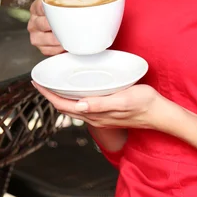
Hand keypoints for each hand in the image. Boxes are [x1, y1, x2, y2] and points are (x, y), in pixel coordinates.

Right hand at [27, 0, 63, 55]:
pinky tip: (64, 45)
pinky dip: (57, 49)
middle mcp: (33, 22)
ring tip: (67, 36)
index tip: (58, 10)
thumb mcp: (58, 1)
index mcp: (36, 8)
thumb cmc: (60, 12)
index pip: (39, 7)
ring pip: (44, 39)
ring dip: (56, 39)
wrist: (62, 25)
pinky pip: (48, 50)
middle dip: (54, 25)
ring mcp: (36, 36)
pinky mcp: (41, 47)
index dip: (48, 9)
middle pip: (41, 24)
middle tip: (65, 25)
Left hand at [32, 82, 171, 130]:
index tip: (37, 82)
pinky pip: (83, 105)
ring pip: (73, 107)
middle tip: (40, 80)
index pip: (63, 105)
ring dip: (60, 96)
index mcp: (95, 113)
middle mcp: (94, 116)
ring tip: (53, 83)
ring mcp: (100, 114)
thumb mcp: (123, 100)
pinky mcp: (106, 110)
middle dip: (50, 95)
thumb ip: (102, 104)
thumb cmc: (143, 104)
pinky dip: (73, 97)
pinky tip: (76, 89)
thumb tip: (79, 105)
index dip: (47, 95)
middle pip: (65, 107)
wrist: (159, 113)